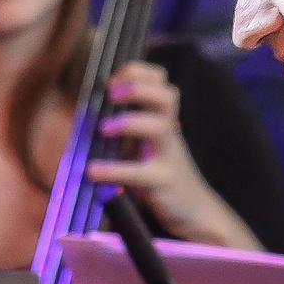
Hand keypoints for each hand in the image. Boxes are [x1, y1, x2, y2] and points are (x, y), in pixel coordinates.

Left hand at [88, 60, 261, 250]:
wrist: (195, 211)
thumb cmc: (163, 175)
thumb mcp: (148, 146)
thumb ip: (128, 130)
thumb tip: (87, 116)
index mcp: (164, 120)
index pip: (160, 81)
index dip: (137, 73)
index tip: (112, 81)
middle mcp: (169, 133)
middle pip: (166, 96)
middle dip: (138, 88)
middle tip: (111, 93)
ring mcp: (169, 157)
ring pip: (158, 128)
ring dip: (129, 122)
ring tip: (104, 129)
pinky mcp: (163, 182)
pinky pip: (139, 172)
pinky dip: (113, 170)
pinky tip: (93, 171)